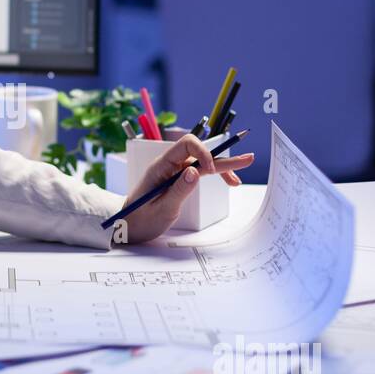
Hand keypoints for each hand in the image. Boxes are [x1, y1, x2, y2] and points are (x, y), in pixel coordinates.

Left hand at [117, 135, 254, 244]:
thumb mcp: (161, 209)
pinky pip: (199, 172)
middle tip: (246, 159)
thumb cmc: (140, 219)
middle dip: (222, 156)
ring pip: (202, 163)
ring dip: (222, 167)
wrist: (128, 227)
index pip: (185, 145)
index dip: (203, 152)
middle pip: (198, 153)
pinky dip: (214, 175)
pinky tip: (228, 181)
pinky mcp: (178, 180)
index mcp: (160, 166)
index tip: (211, 170)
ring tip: (242, 170)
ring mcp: (174, 172)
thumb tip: (195, 171)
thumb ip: (179, 190)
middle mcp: (168, 166)